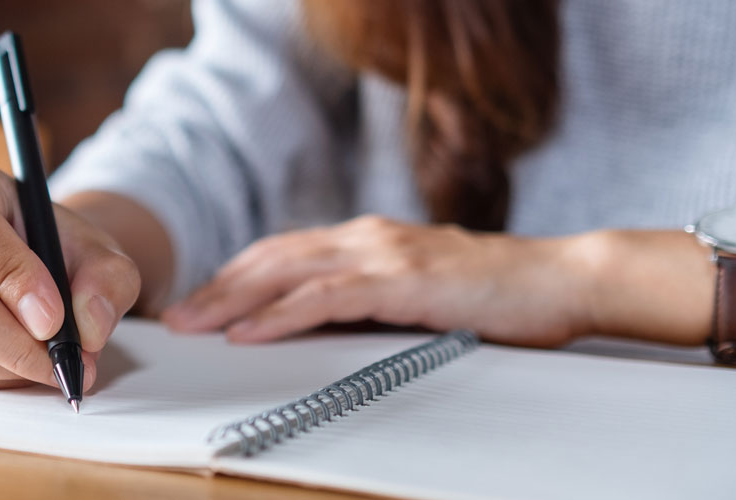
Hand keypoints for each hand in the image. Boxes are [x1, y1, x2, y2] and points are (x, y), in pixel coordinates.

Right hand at [0, 160, 140, 389]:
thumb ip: (107, 280)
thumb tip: (89, 326)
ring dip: (4, 367)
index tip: (54, 318)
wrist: (32, 258)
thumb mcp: (98, 251)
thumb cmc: (58, 247)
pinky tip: (18, 362)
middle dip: (12, 344)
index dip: (10, 278)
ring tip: (48, 362)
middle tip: (62, 362)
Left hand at [161, 215, 590, 346]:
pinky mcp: (401, 282)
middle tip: (175, 318)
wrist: (560, 279)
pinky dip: (279, 314)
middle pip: (270, 259)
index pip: (281, 253)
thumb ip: (369, 301)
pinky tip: (249, 331)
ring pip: (285, 273)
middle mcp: (366, 238)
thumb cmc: (493, 293)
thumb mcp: (416, 294)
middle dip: (217, 289)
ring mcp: (382, 255)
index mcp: (366, 240)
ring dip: (231, 301)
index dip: (233, 277)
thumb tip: (319, 327)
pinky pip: (324, 299)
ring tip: (194, 325)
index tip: (197, 303)